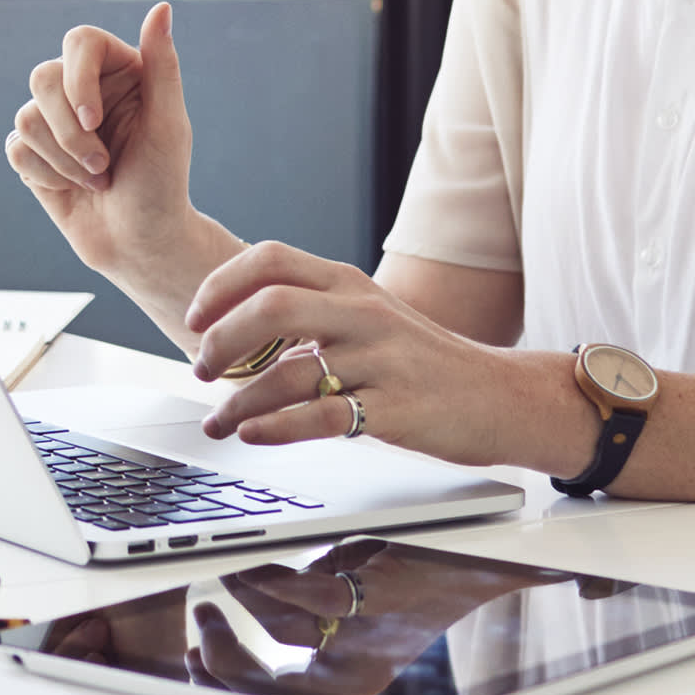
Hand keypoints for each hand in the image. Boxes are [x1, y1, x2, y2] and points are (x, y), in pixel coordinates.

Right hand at [1, 2, 208, 285]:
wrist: (140, 245)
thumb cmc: (162, 184)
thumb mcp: (169, 126)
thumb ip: (163, 66)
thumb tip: (162, 7)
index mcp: (120, 71)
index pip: (79, 41)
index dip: (78, 77)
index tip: (94, 120)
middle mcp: (84, 89)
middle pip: (43, 77)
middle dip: (70, 132)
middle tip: (103, 164)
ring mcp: (55, 120)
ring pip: (26, 117)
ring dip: (63, 160)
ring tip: (97, 180)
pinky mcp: (33, 152)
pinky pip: (16, 148)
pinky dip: (46, 175)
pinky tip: (73, 189)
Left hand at [183, 242, 547, 468]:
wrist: (500, 397)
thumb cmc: (422, 362)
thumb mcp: (369, 317)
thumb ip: (312, 313)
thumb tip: (233, 330)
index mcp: (350, 283)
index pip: (270, 259)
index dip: (220, 284)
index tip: (194, 318)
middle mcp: (364, 312)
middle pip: (271, 307)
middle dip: (220, 340)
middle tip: (201, 369)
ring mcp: (381, 360)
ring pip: (290, 373)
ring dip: (239, 402)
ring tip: (219, 422)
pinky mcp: (395, 408)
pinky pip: (322, 416)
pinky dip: (276, 428)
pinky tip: (253, 434)